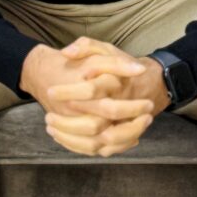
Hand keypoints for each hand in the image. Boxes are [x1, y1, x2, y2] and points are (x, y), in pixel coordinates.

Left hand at [44, 37, 169, 156]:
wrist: (148, 83)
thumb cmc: (119, 65)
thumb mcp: (104, 49)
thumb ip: (86, 46)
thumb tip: (67, 52)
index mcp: (115, 83)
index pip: (91, 90)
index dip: (69, 91)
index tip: (50, 92)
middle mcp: (121, 106)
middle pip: (94, 123)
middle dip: (68, 123)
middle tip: (48, 117)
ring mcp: (124, 125)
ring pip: (98, 141)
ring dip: (72, 138)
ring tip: (51, 128)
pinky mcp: (123, 138)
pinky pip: (104, 150)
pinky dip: (82, 147)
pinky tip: (62, 137)